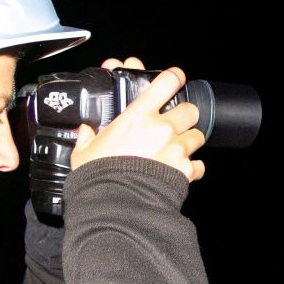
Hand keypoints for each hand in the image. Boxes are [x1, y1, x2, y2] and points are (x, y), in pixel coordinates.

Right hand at [69, 57, 206, 180]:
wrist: (116, 206)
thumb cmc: (99, 177)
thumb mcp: (84, 153)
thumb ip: (87, 138)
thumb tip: (85, 131)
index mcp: (138, 116)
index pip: (166, 83)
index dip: (174, 78)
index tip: (175, 78)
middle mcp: (162, 128)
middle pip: (189, 110)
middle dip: (184, 115)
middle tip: (174, 123)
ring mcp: (177, 149)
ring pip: (198, 135)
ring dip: (190, 140)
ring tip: (177, 149)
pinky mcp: (185, 171)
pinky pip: (199, 165)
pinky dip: (193, 167)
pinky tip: (181, 171)